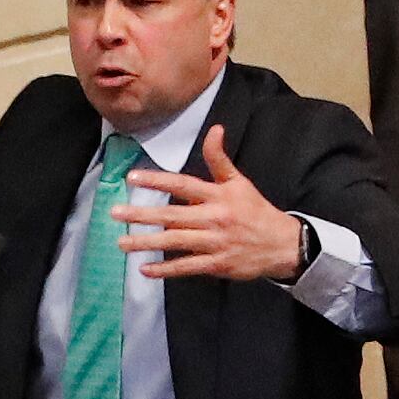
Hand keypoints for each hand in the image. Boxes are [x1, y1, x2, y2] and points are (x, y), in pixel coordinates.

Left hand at [112, 130, 308, 283]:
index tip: (132, 178)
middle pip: (173, 215)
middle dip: (142, 214)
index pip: (183, 184)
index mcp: (219, 196)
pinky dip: (166, 269)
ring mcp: (215, 242)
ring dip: (147, 243)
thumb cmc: (256, 211)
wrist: (283, 244)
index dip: (157, 180)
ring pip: (176, 242)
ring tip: (122, 243)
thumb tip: (215, 129)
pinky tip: (145, 269)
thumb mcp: (240, 182)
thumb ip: (219, 159)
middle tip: (115, 213)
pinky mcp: (217, 263)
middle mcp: (215, 218)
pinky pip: (187, 266)